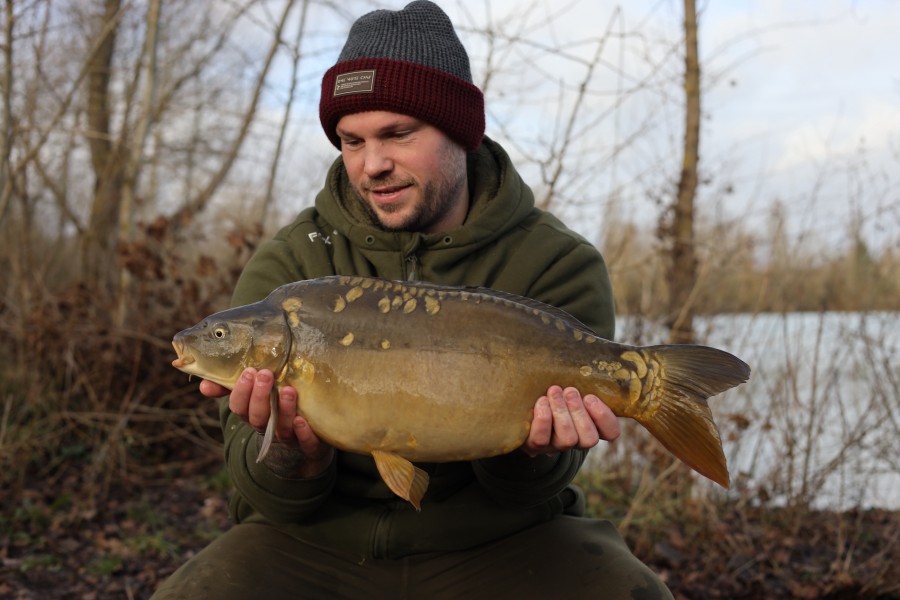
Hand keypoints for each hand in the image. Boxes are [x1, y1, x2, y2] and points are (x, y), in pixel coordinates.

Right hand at [203, 368, 333, 477]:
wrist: (305, 444)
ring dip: (284, 409)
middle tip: (265, 374)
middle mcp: (268, 428)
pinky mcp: (310, 446)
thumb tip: (203, 384)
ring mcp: (289, 438)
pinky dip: (303, 433)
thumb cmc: (277, 410)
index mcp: (252, 415)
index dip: (241, 392)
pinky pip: (306, 443)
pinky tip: (302, 420)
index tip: (248, 371)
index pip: (239, 407)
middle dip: (259, 396)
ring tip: (288, 390)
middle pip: (258, 417)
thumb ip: (231, 388)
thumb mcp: (254, 398)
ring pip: (281, 428)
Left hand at [521, 386, 620, 456]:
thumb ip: (581, 378)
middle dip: (579, 412)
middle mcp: (576, 440)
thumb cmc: (551, 388)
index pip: (611, 432)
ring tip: (554, 391)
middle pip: (589, 439)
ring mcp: (555, 445)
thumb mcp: (568, 384)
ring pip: (568, 439)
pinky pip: (541, 439)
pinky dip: (543, 418)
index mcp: (590, 425)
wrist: (520, 404)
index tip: (590, 397)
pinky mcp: (533, 446)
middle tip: (570, 391)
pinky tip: (541, 401)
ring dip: (561, 412)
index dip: (605, 417)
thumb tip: (584, 353)